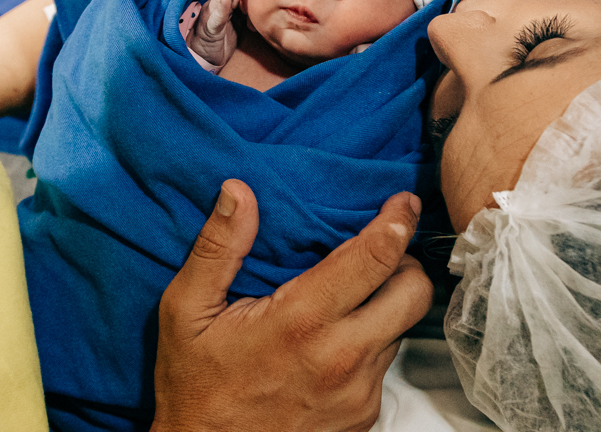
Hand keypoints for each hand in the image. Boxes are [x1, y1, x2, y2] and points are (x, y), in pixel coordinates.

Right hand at [152, 180, 432, 431]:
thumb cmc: (195, 386)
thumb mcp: (186, 311)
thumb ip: (217, 248)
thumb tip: (238, 192)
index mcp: (301, 322)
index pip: (375, 258)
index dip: (396, 222)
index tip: (401, 202)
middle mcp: (341, 358)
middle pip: (414, 293)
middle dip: (405, 263)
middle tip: (382, 251)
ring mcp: (358, 393)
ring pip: (402, 330)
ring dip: (385, 306)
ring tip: (348, 298)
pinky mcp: (364, 418)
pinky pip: (385, 367)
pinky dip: (370, 345)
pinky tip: (333, 343)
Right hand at [185, 0, 249, 67]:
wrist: (203, 58)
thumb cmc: (221, 39)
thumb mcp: (236, 23)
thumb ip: (245, 11)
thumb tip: (262, 2)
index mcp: (221, 5)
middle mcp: (214, 7)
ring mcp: (210, 17)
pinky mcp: (210, 30)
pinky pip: (214, 18)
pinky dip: (220, 9)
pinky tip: (224, 1)